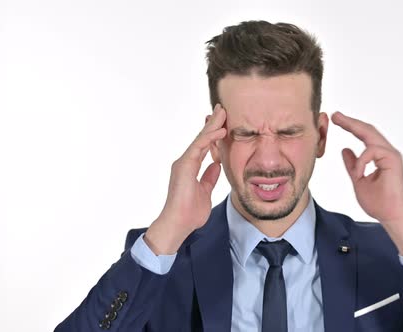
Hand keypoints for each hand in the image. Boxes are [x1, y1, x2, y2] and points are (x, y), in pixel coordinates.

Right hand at [144, 104, 226, 254]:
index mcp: (190, 167)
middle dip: (213, 123)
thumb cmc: (190, 212)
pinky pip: (199, 148)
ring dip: (213, 125)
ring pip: (200, 139)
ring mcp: (183, 163)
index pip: (204, 145)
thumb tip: (216, 165)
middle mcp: (185, 162)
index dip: (214, 133)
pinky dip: (210, 138)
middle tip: (222, 109)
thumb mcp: (205, 191)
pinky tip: (220, 131)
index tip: (223, 122)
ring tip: (223, 113)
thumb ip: (209, 177)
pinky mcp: (184, 166)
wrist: (178, 224)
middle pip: (202, 138)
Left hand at [331, 111, 402, 255]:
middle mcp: (387, 153)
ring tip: (339, 122)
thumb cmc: (378, 202)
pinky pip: (372, 151)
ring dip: (353, 129)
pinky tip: (358, 172)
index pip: (365, 136)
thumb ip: (352, 165)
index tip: (336, 119)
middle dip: (350, 121)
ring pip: (371, 136)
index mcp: (380, 156)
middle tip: (335, 115)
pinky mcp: (393, 161)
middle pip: (368, 130)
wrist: (391, 216)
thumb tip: (345, 150)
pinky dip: (361, 160)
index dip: (351, 126)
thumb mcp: (358, 179)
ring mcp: (391, 156)